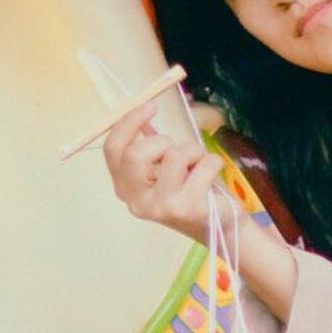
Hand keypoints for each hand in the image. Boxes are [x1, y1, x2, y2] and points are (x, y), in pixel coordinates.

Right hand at [104, 100, 225, 242]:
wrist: (218, 226)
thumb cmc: (189, 189)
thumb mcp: (162, 169)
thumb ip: (148, 147)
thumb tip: (142, 108)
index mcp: (125, 188)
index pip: (113, 149)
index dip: (129, 122)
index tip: (151, 106)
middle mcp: (137, 201)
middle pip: (135, 154)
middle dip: (163, 142)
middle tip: (178, 151)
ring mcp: (161, 207)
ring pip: (174, 156)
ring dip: (193, 151)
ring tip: (197, 165)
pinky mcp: (187, 209)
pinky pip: (204, 165)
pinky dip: (214, 162)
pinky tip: (212, 176)